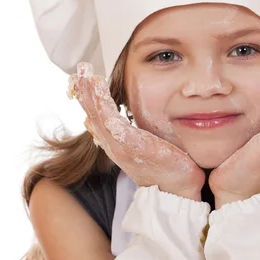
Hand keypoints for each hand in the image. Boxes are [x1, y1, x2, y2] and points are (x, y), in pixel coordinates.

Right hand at [69, 62, 204, 199]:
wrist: (179, 190)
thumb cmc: (165, 167)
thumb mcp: (143, 147)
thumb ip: (127, 134)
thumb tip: (107, 121)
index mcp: (117, 143)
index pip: (96, 117)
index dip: (88, 98)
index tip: (82, 77)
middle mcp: (115, 145)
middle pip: (94, 114)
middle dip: (85, 91)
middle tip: (80, 69)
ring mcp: (123, 147)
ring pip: (101, 117)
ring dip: (92, 96)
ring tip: (88, 76)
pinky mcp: (136, 148)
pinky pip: (116, 126)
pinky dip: (106, 110)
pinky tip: (101, 96)